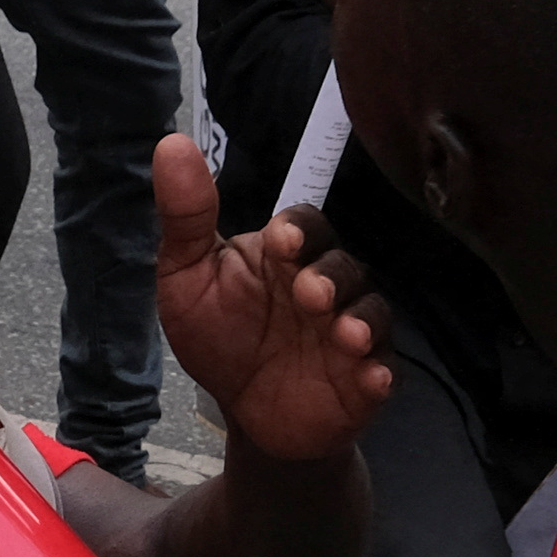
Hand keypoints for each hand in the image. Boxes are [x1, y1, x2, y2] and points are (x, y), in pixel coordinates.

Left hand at [151, 140, 390, 462]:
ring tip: (345, 333)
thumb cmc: (220, 336)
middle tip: (310, 292)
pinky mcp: (367, 377)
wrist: (246, 413)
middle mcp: (326, 285)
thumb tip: (172, 143)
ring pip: (372, 312)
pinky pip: (384, 369)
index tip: (283, 240)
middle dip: (331, 276)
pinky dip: (380, 372)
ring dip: (362, 319)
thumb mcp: (187, 278)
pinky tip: (371, 378)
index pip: (305, 225)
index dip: (300, 230)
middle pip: (344, 265)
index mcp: (285, 256)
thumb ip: (186, 217)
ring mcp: (351, 330)